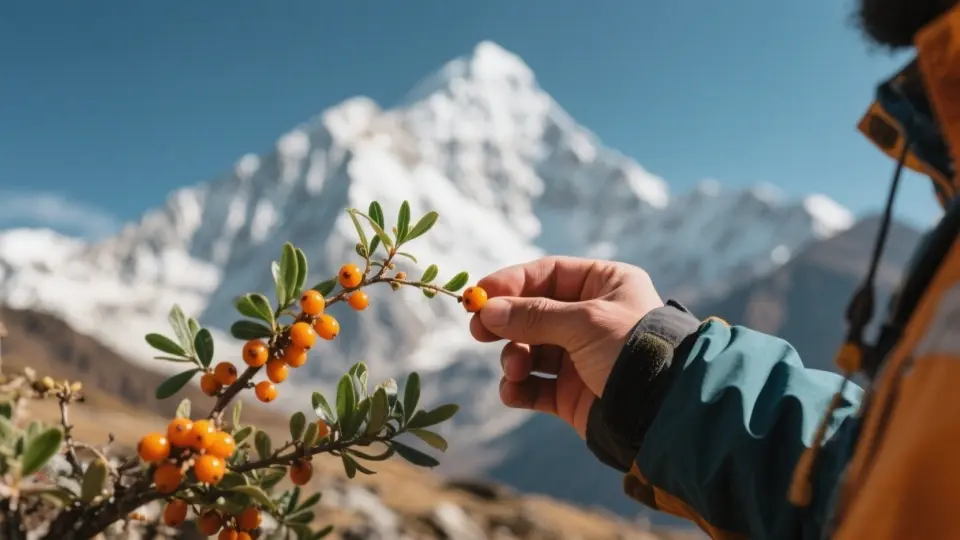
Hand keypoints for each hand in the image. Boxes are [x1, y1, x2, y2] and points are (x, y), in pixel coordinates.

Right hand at [470, 256, 662, 437]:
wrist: (663, 411)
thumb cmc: (633, 350)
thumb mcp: (583, 322)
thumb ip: (532, 315)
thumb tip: (487, 310)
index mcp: (605, 285)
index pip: (548, 274)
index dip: (511, 283)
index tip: (478, 295)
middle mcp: (591, 318)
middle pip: (532, 312)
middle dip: (505, 323)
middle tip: (478, 332)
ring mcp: (580, 357)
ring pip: (529, 351)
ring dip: (514, 359)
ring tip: (515, 369)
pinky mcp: (571, 393)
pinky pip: (534, 386)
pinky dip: (518, 388)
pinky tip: (513, 391)